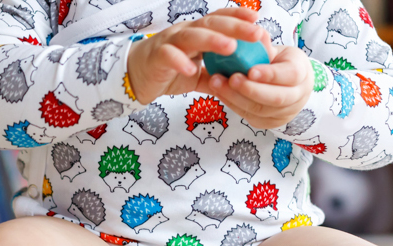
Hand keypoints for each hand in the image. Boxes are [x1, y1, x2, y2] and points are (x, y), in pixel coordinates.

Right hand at [126, 7, 266, 104]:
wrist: (135, 77)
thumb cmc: (167, 72)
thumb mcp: (196, 75)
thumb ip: (215, 76)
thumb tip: (238, 81)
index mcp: (196, 34)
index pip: (219, 20)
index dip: (237, 18)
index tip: (257, 20)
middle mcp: (185, 33)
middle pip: (211, 25)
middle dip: (235, 27)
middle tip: (256, 33)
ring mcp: (170, 42)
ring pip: (192, 36)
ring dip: (212, 40)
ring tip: (231, 47)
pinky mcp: (157, 57)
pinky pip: (169, 56)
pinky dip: (180, 61)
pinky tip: (192, 69)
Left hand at [199, 44, 313, 129]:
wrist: (288, 86)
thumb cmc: (281, 63)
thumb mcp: (278, 51)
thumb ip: (265, 46)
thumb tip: (251, 35)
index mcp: (302, 73)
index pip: (291, 75)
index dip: (270, 75)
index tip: (250, 70)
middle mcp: (297, 97)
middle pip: (276, 98)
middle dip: (250, 89)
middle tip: (230, 78)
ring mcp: (284, 114)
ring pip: (259, 110)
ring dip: (235, 97)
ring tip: (216, 83)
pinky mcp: (268, 123)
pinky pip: (248, 116)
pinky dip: (232, 104)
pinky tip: (219, 92)